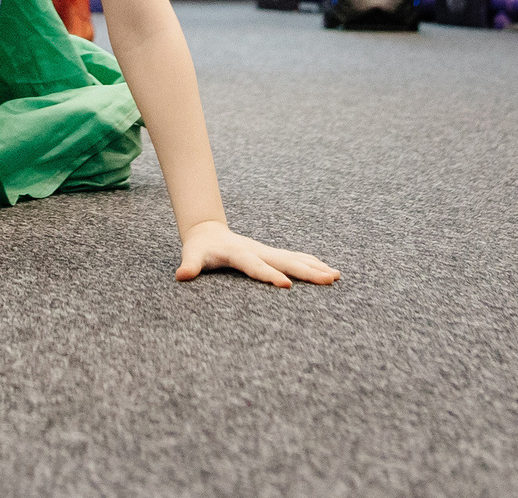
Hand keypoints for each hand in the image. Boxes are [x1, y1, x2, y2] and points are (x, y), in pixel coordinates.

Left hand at [175, 220, 337, 288]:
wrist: (208, 232)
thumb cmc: (200, 248)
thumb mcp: (192, 255)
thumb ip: (188, 265)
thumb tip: (181, 275)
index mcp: (240, 253)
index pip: (256, 266)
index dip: (270, 275)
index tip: (287, 286)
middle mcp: (258, 251)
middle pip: (285, 261)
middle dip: (307, 271)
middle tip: (329, 279)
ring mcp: (267, 251)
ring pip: (295, 259)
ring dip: (316, 267)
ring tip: (337, 276)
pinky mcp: (272, 254)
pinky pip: (296, 258)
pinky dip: (313, 263)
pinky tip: (328, 271)